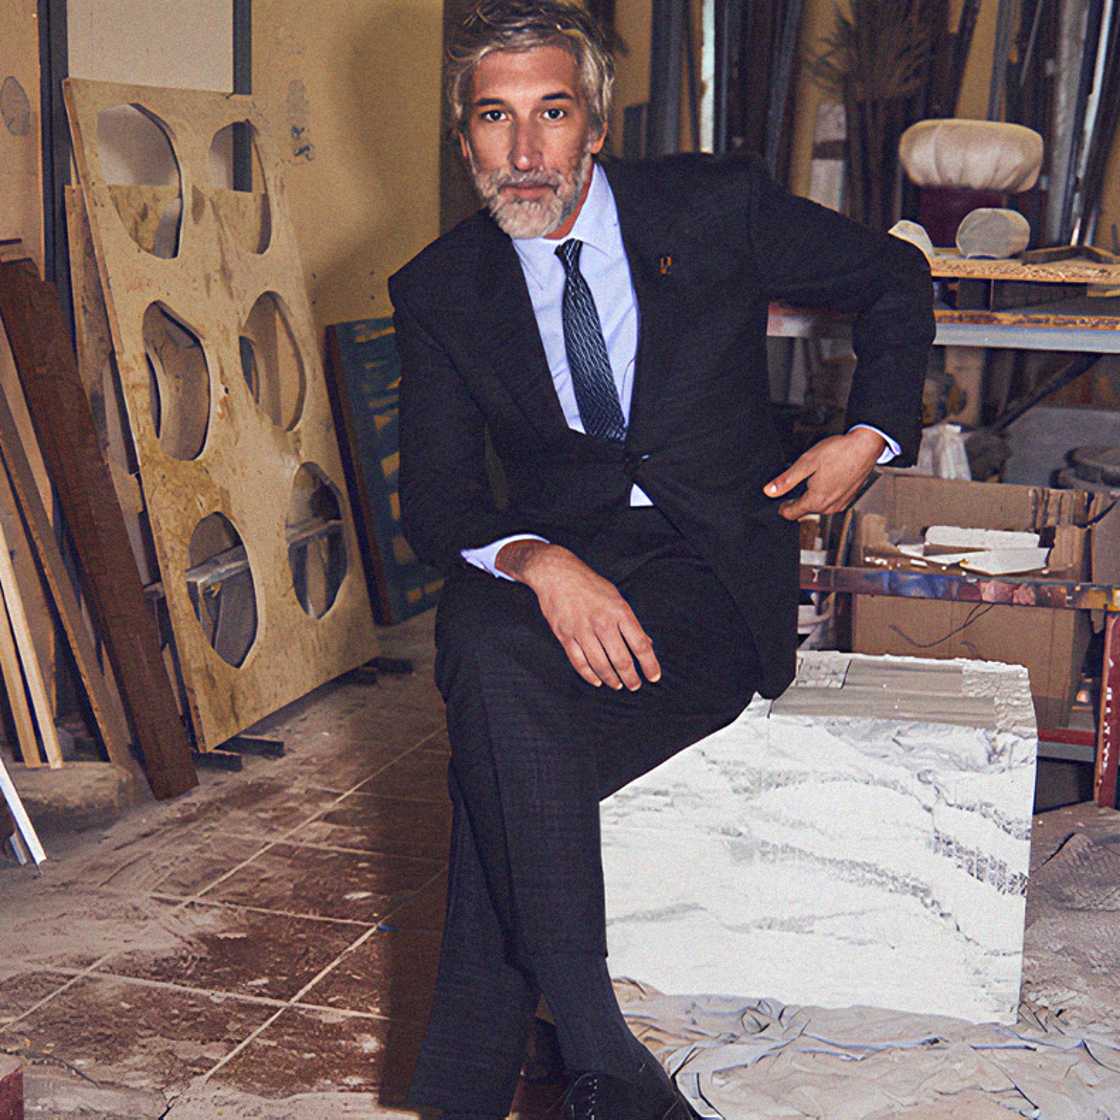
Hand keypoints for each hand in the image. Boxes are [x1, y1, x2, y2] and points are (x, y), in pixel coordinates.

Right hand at [495, 540, 660, 690]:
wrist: (557, 574)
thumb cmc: (590, 585)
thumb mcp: (616, 598)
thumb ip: (631, 623)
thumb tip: (647, 643)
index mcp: (619, 611)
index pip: (640, 644)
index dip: (649, 664)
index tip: (654, 677)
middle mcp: (602, 622)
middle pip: (621, 659)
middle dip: (631, 677)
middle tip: (635, 686)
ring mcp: (582, 630)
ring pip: (600, 664)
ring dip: (611, 679)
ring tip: (618, 685)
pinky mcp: (565, 635)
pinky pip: (579, 662)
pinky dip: (589, 675)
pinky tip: (597, 681)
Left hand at [763, 429, 884, 519]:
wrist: (866, 446)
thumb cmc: (839, 452)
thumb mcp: (806, 463)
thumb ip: (786, 480)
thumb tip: (769, 491)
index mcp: (816, 501)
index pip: (791, 513)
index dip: (782, 507)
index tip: (779, 499)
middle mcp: (829, 507)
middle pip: (804, 510)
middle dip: (798, 498)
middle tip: (797, 480)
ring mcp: (841, 504)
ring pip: (818, 505)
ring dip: (812, 495)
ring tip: (813, 477)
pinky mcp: (848, 498)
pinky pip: (830, 500)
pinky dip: (825, 492)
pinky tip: (827, 477)